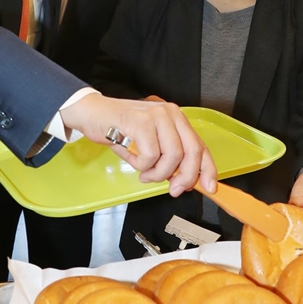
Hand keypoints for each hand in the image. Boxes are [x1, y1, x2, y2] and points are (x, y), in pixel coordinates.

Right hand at [59, 93, 216, 195]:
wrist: (92, 114)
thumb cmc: (120, 130)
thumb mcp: (150, 143)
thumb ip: (168, 157)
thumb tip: (184, 180)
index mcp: (176, 119)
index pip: (200, 145)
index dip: (207, 169)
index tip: (210, 187)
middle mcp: (171, 114)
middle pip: (191, 152)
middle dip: (185, 177)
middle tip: (173, 189)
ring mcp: (156, 116)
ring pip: (171, 157)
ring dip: (157, 173)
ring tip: (144, 172)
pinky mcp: (141, 122)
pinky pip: (150, 156)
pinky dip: (141, 166)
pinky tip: (133, 160)